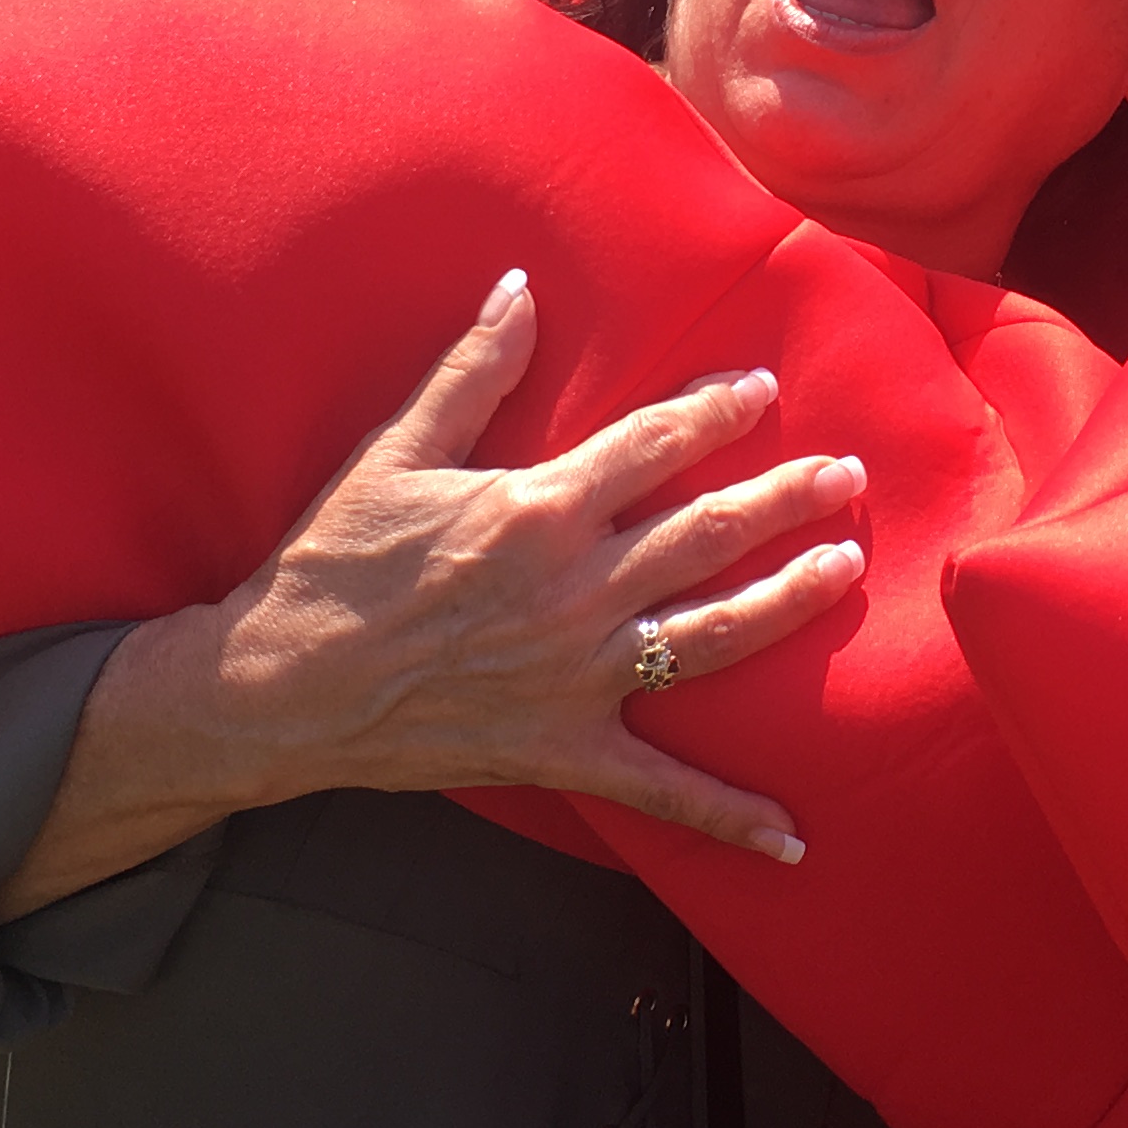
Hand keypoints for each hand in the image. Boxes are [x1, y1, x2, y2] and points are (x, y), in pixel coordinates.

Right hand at [14, 273, 863, 908]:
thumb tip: (520, 287)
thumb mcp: (394, 453)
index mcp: (537, 510)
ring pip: (714, 633)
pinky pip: (664, 791)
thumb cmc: (331, 564)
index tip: (760, 388)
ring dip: (789, 599)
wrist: (280, 688)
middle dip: (786, 497)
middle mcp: (575, 590)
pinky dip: (731, 818)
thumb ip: (470, 372)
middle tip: (847, 473)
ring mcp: (580, 675)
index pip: (652, 446)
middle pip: (707, 532)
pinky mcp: (567, 750)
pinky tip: (794, 840)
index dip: (713, 412)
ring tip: (846, 567)